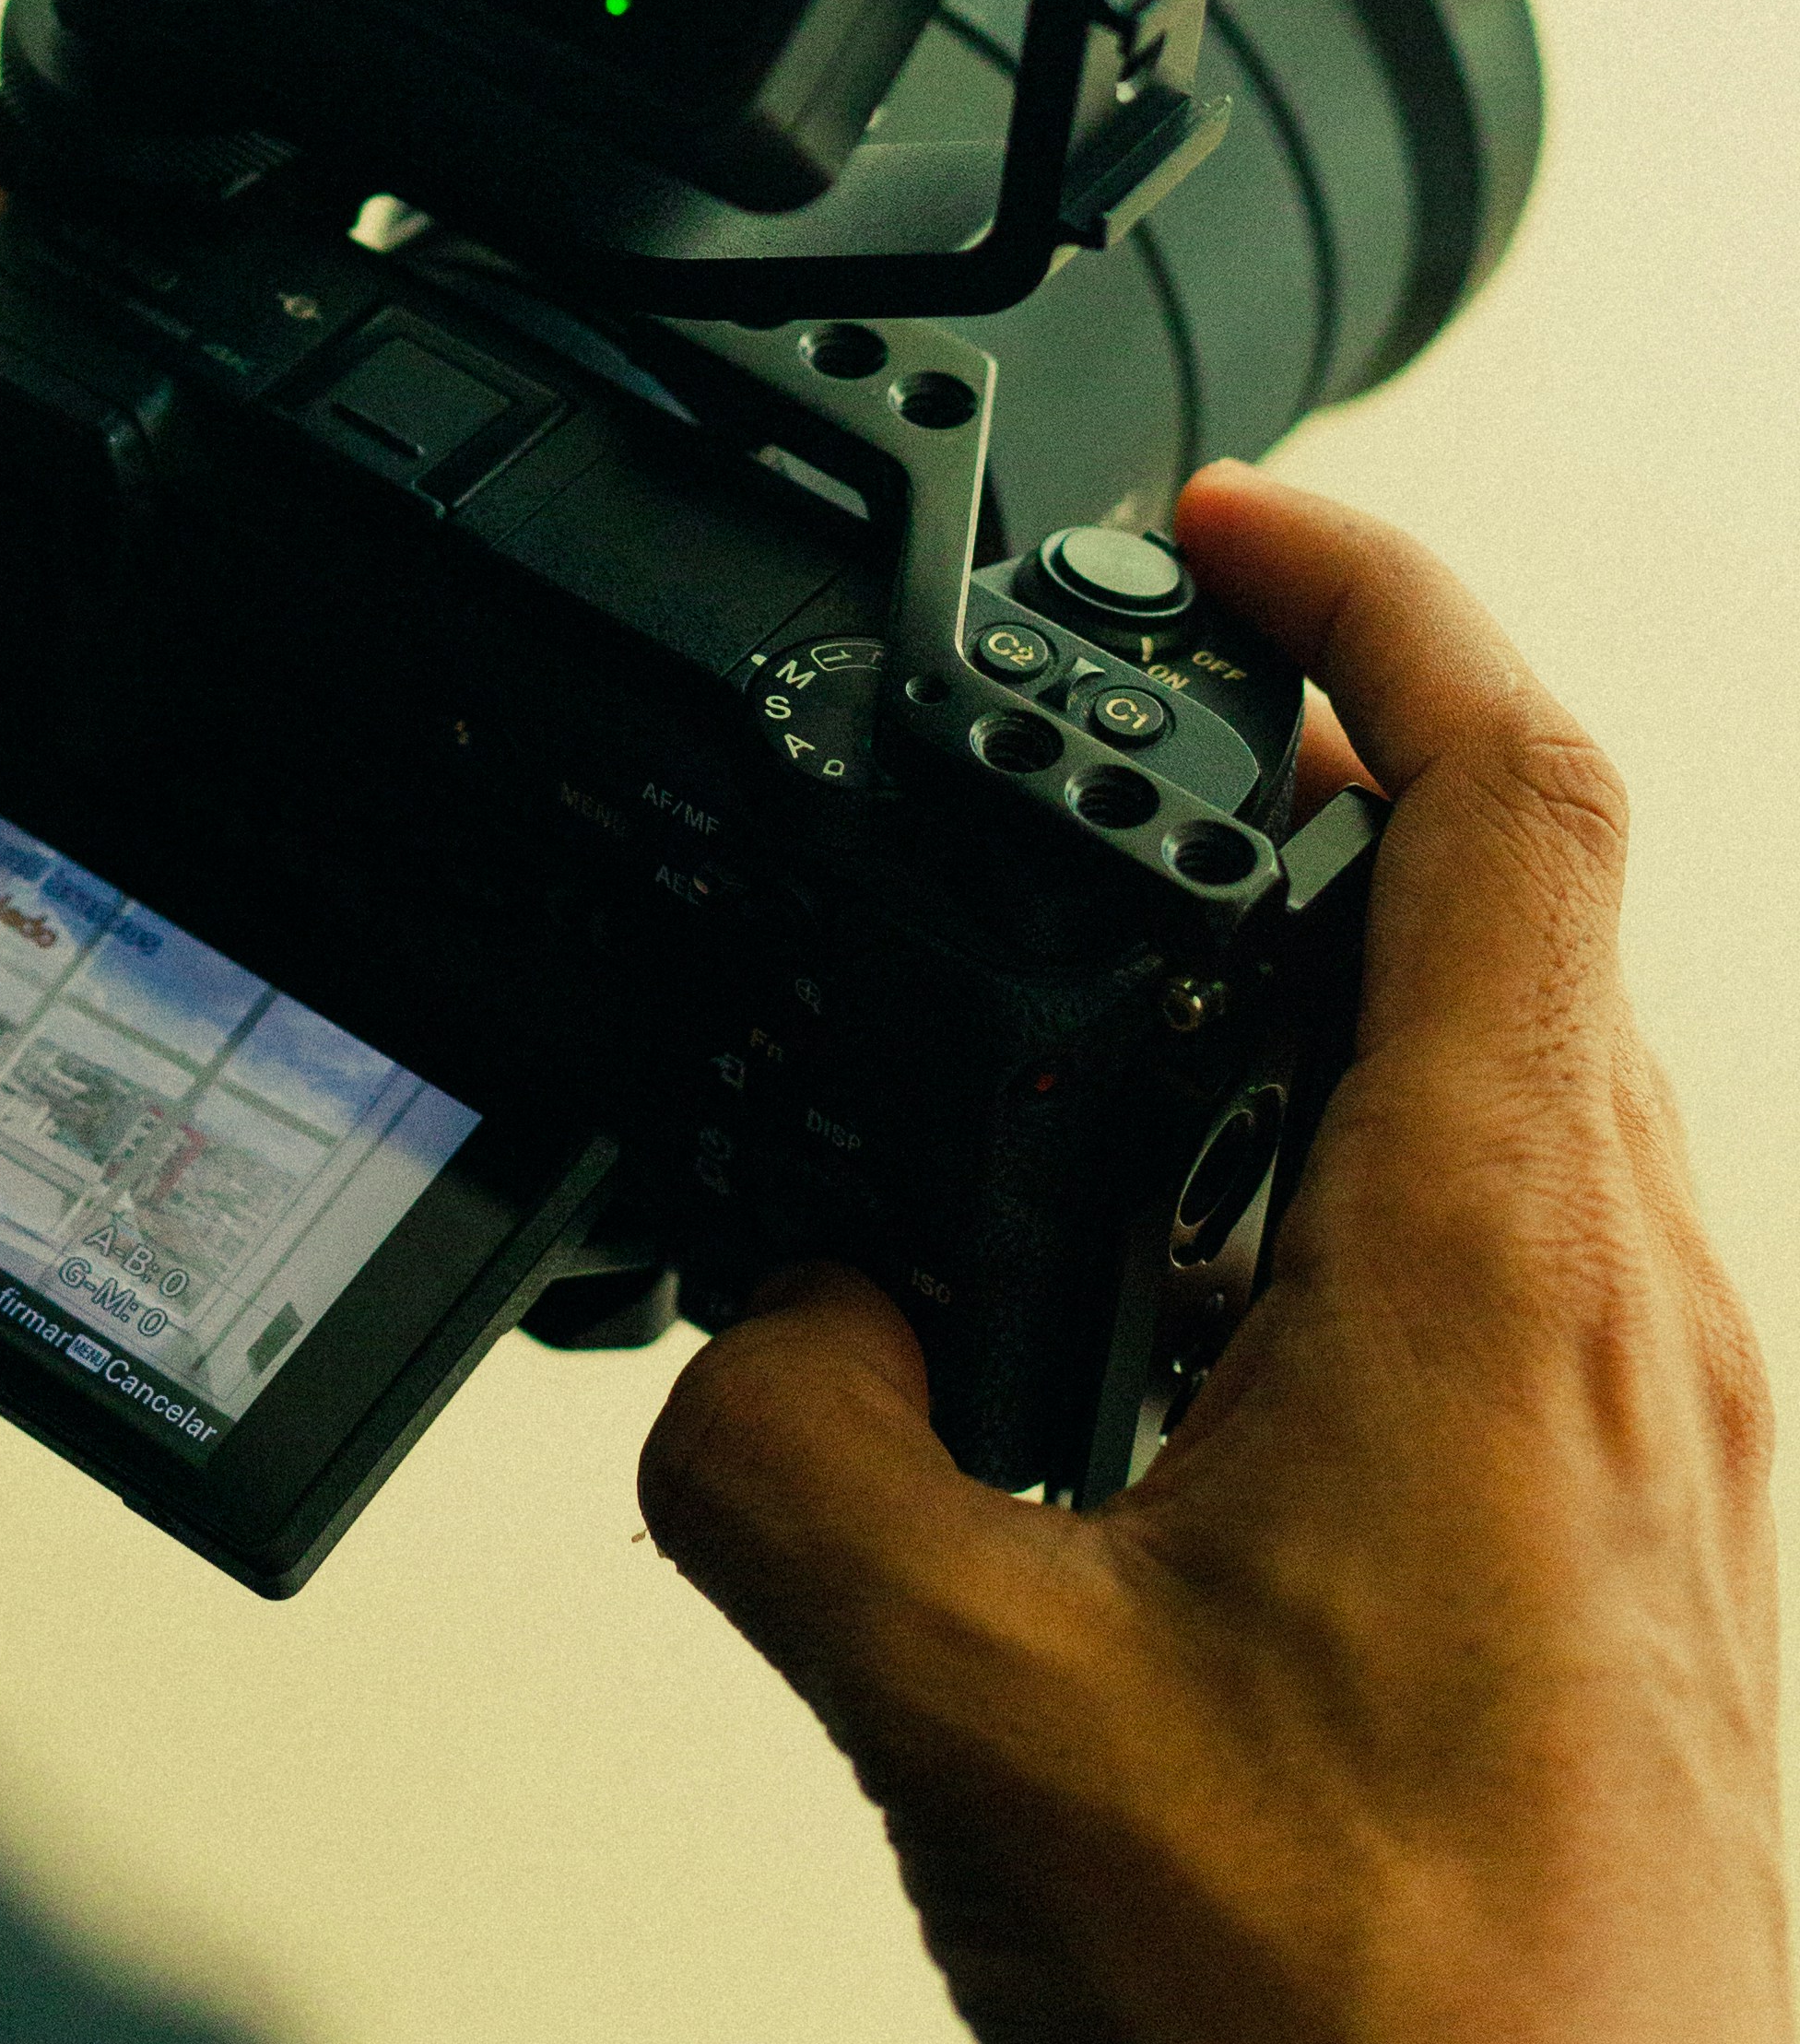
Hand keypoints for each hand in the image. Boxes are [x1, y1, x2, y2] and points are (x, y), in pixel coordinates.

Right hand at [641, 467, 1786, 2043]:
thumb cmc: (1370, 2029)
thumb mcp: (966, 1702)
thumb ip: (787, 1452)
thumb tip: (763, 1330)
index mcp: (1487, 1259)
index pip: (1508, 785)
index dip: (1369, 588)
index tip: (1223, 525)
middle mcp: (1620, 1310)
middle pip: (1527, 897)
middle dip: (1329, 762)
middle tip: (1148, 730)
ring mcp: (1655, 1432)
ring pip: (1535, 1073)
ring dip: (1347, 979)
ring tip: (1140, 1006)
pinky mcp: (1638, 1547)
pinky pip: (1526, 1247)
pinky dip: (1361, 1169)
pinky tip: (1197, 1312)